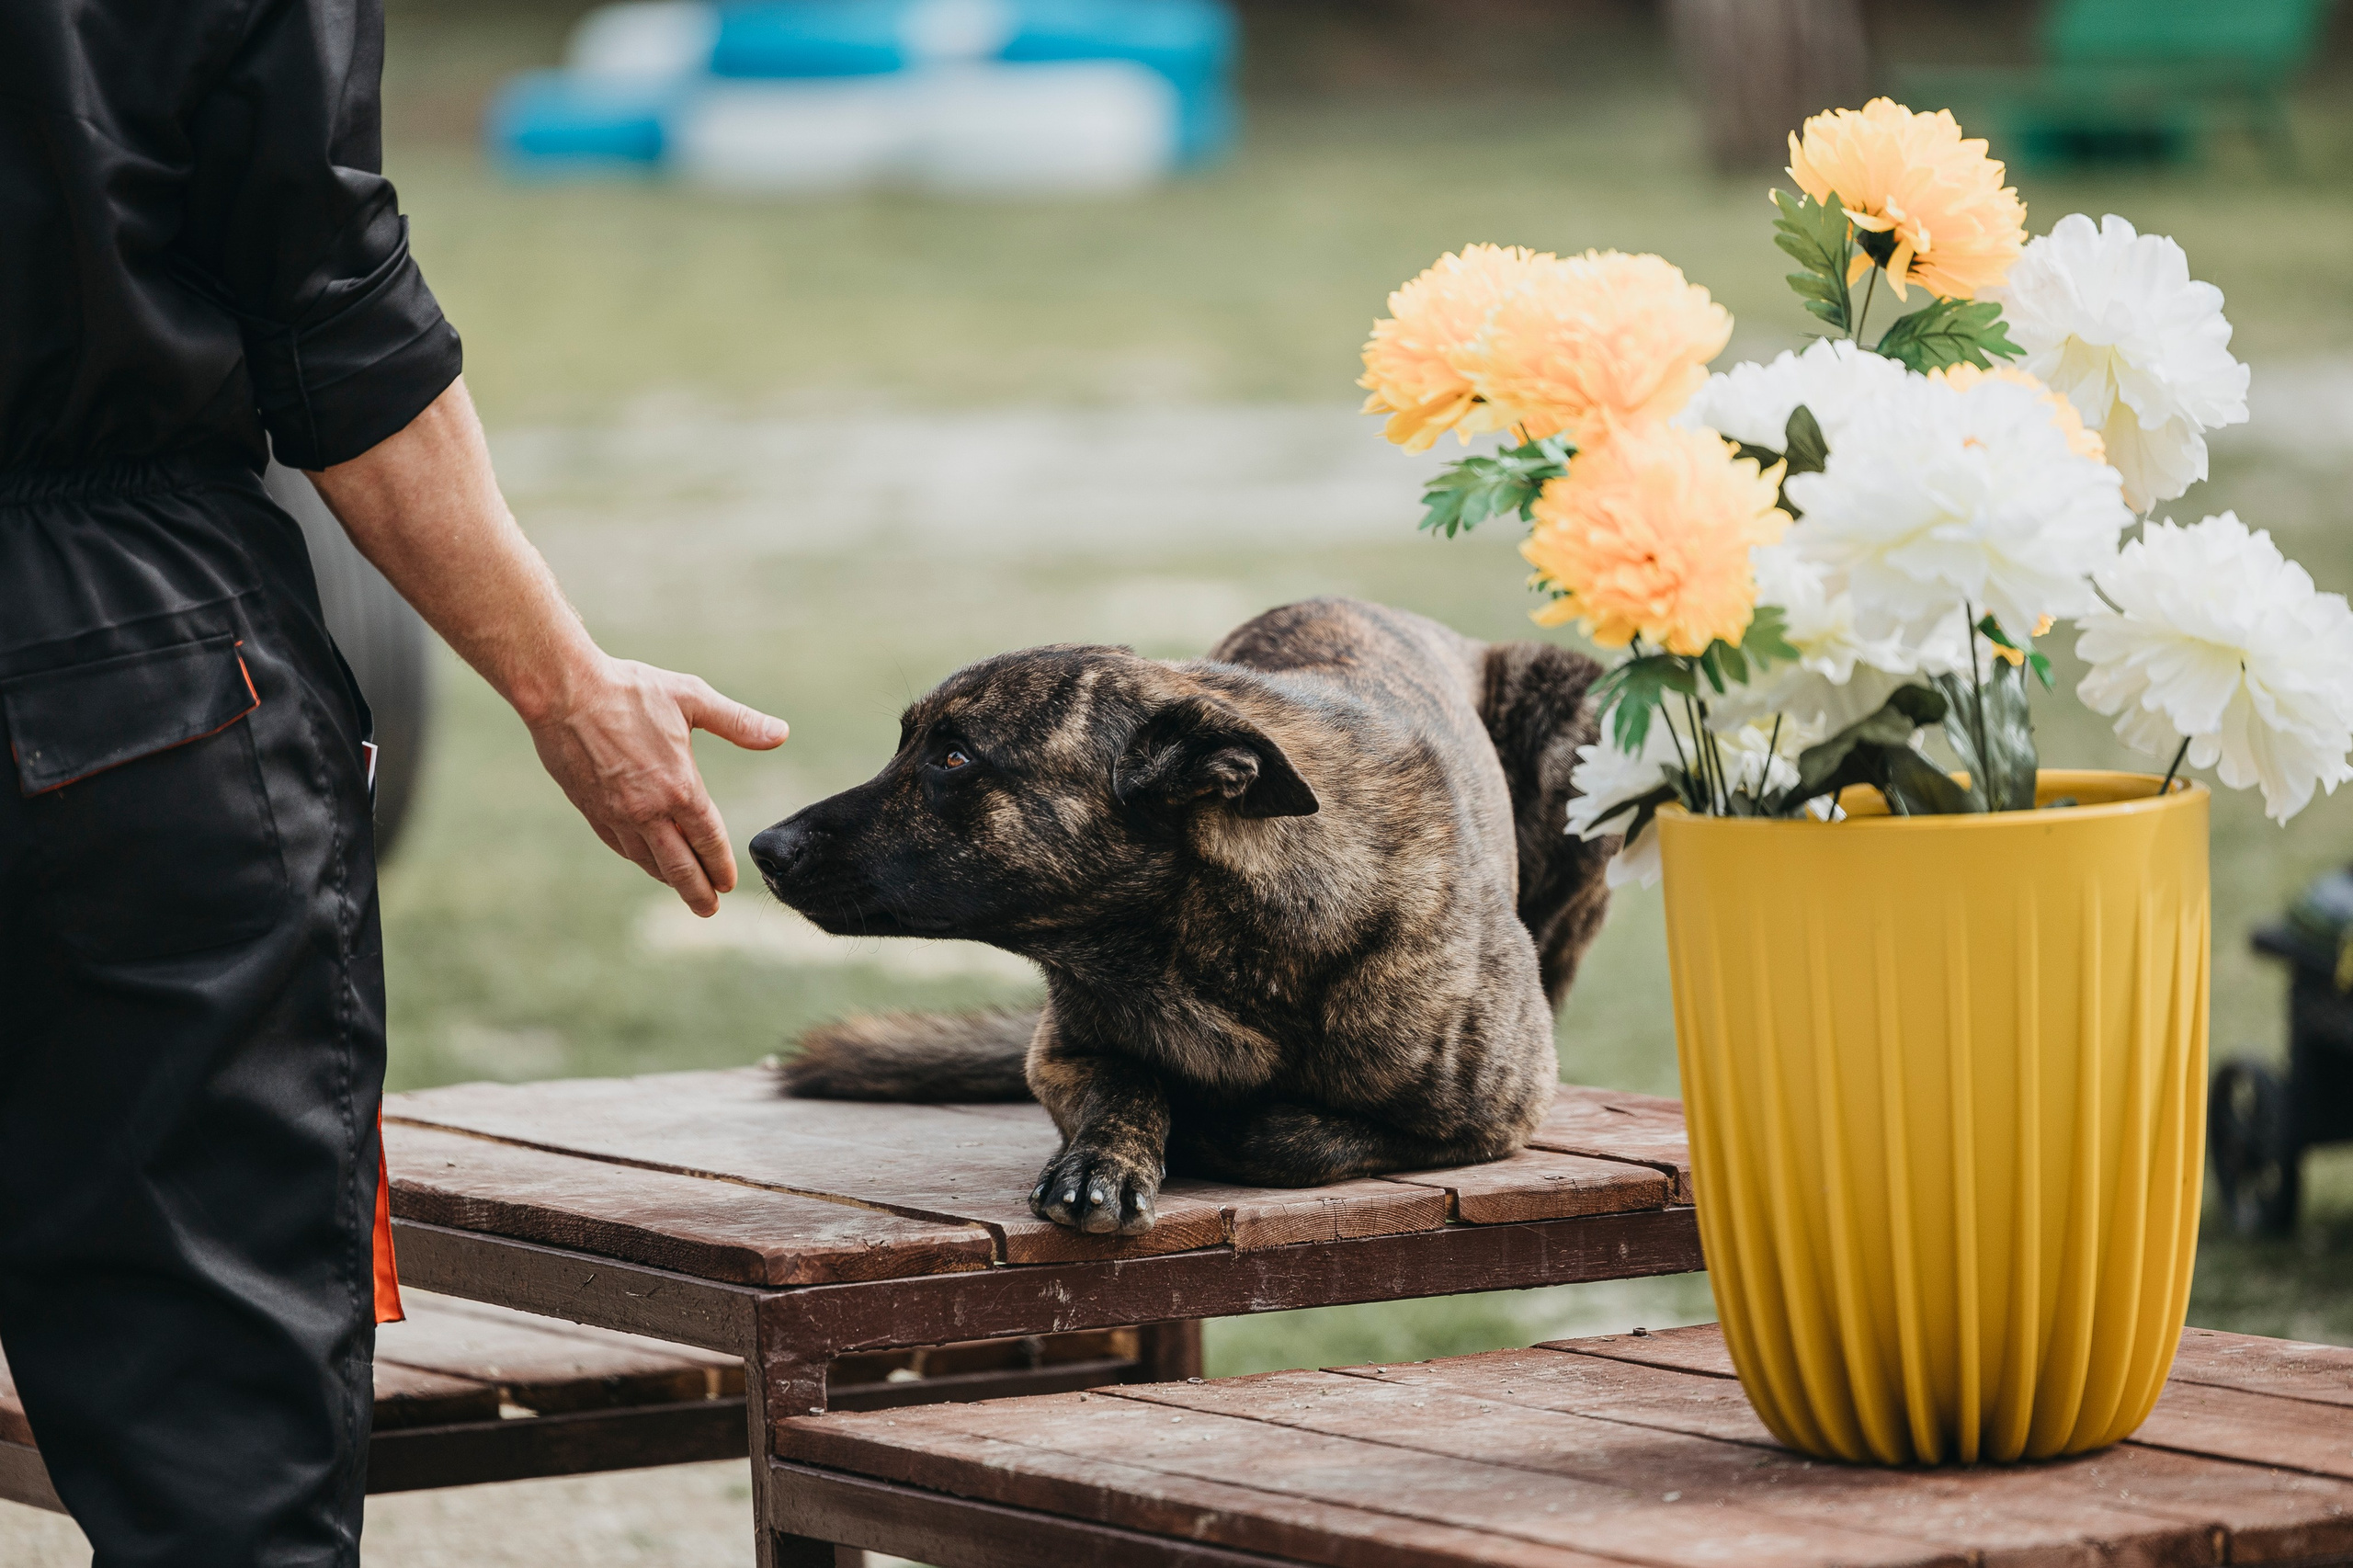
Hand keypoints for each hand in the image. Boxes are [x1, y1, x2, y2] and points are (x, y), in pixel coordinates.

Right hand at [526, 654, 787, 915]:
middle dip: (697, 891)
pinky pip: (620, 846)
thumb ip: (739, 722)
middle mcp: (649, 811)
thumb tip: (782, 733)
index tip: (728, 883)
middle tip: (709, 908)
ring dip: (667, 879)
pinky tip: (646, 860)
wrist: (563, 692)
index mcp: (680, 787)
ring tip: (682, 888)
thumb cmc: (630, 690)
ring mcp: (617, 815)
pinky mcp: (591, 810)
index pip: (708, 840)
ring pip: (647, 860)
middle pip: (679, 866)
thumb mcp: (692, 698)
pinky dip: (639, 859)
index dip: (720, 865)